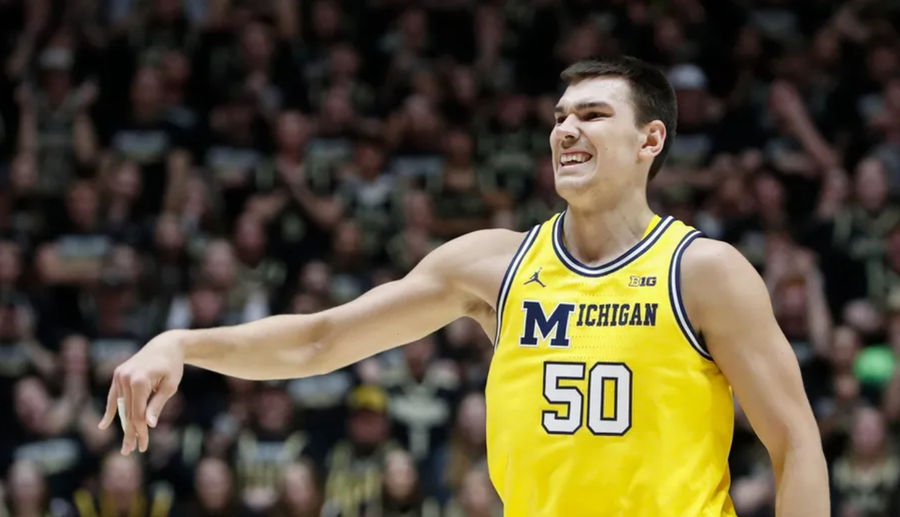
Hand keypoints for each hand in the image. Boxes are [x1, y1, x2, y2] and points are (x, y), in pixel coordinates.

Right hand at [98, 330, 186, 453]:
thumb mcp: (169, 386)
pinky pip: (113, 396)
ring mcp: (119, 376)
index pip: (138, 414)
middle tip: (130, 451)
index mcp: (140, 381)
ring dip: (123, 425)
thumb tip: (149, 425)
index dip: (140, 432)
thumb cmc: (172, 366)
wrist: (165, 345)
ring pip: (121, 407)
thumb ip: (157, 405)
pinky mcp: (117, 374)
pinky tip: (103, 425)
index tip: (143, 447)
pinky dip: (111, 410)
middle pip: (128, 413)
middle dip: (131, 433)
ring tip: (125, 444)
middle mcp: (125, 378)